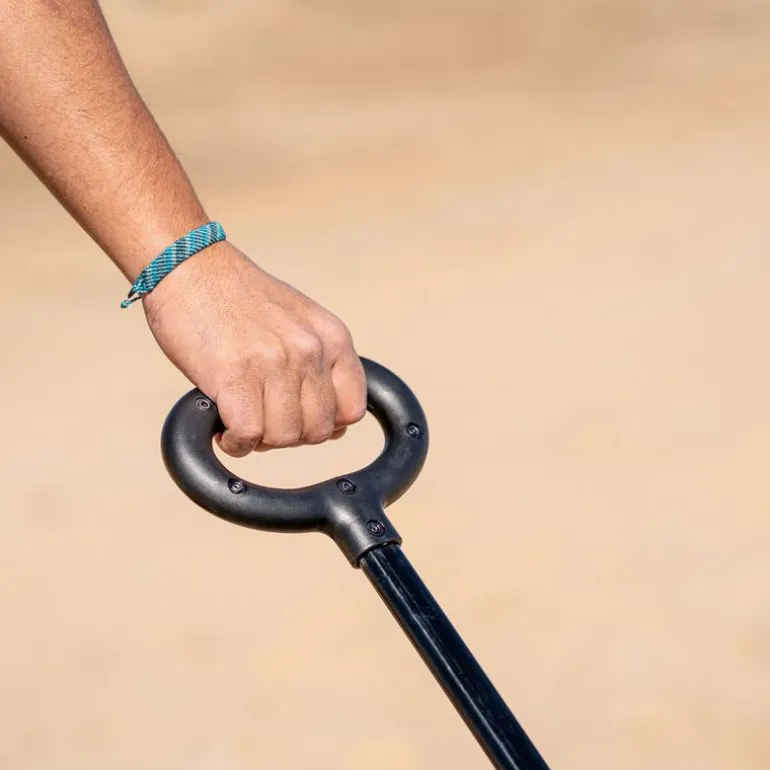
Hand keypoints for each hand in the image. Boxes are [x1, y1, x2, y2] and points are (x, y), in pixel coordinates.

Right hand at [142, 242, 366, 456]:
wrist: (188, 265)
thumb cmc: (237, 296)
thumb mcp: (299, 320)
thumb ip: (319, 364)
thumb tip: (332, 422)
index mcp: (332, 337)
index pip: (352, 409)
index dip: (326, 424)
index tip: (300, 419)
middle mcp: (309, 350)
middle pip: (318, 430)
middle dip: (289, 434)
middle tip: (263, 418)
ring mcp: (275, 364)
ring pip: (284, 437)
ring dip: (260, 438)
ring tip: (241, 418)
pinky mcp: (236, 377)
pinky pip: (248, 436)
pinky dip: (235, 442)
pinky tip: (225, 427)